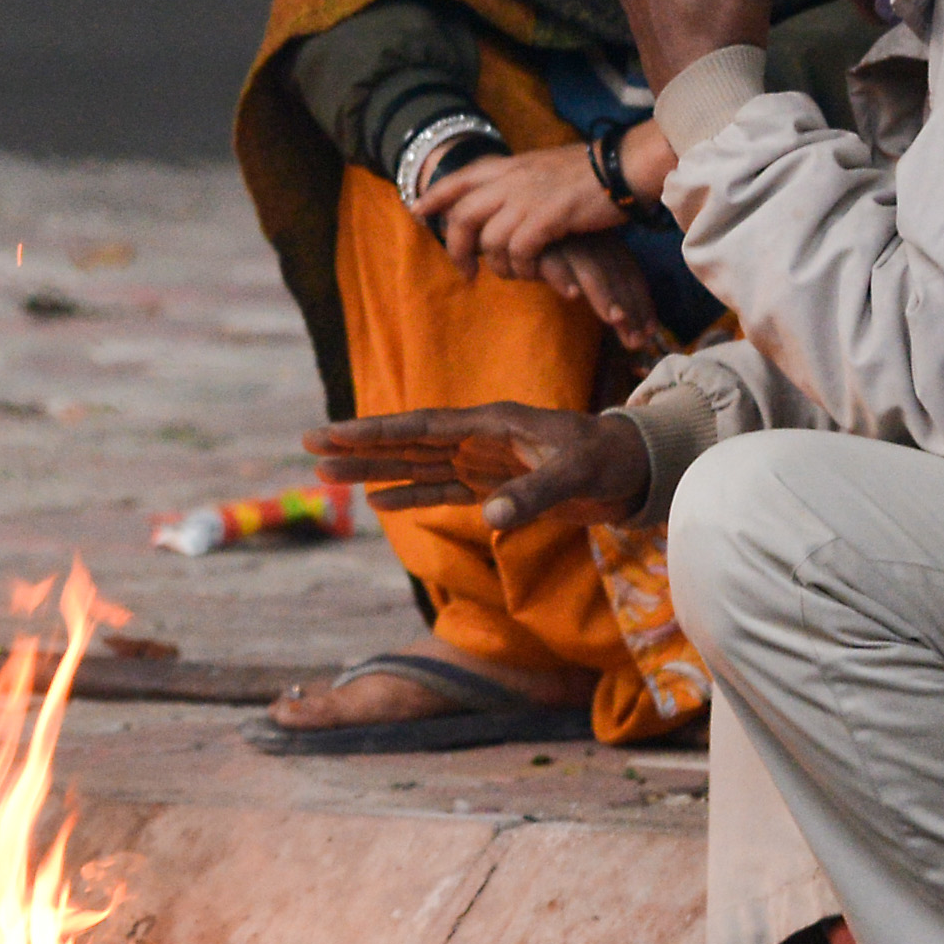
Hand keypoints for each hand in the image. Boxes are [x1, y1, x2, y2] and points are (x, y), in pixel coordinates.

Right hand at [304, 405, 651, 533]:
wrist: (635, 470)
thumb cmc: (609, 461)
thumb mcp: (577, 474)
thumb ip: (533, 495)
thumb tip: (490, 519)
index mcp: (491, 424)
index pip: (421, 428)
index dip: (374, 431)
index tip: (331, 433)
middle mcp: (478, 440)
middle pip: (406, 443)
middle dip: (358, 446)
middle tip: (308, 446)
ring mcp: (483, 463)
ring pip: (416, 466)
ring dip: (373, 471)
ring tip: (326, 474)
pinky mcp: (493, 487)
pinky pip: (441, 490)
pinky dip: (410, 494)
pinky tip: (378, 502)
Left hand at [421, 147, 622, 273]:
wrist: (623, 166)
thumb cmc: (592, 172)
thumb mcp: (545, 169)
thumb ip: (521, 183)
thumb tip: (506, 203)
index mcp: (509, 166)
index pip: (459, 178)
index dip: (434, 196)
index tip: (416, 211)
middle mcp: (511, 179)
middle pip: (462, 216)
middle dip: (456, 248)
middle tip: (464, 272)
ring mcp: (526, 198)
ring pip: (490, 240)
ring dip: (498, 265)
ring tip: (515, 274)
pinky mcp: (546, 219)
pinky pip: (518, 252)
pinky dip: (523, 267)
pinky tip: (535, 271)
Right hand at [530, 234, 664, 358]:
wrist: (505, 224)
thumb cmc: (541, 251)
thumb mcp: (572, 266)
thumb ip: (596, 288)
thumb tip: (626, 326)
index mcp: (601, 242)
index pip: (628, 273)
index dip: (641, 303)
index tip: (649, 333)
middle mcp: (586, 239)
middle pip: (615, 274)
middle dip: (628, 307)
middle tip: (637, 339)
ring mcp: (562, 238)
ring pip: (589, 268)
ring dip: (603, 294)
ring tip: (615, 319)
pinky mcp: (534, 240)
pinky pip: (550, 259)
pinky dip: (562, 276)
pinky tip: (571, 295)